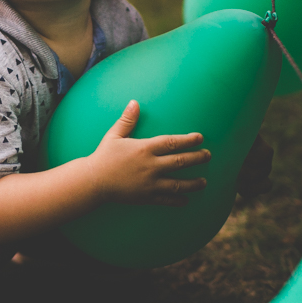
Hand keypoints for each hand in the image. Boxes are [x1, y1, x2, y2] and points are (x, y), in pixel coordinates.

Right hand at [88, 100, 210, 205]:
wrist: (93, 181)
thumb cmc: (104, 156)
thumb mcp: (114, 135)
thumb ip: (127, 120)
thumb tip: (135, 102)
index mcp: (144, 148)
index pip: (171, 142)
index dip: (188, 140)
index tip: (200, 138)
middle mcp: (150, 166)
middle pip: (180, 161)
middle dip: (197, 158)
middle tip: (208, 156)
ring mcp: (149, 183)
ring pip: (178, 183)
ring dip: (194, 183)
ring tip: (204, 181)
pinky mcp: (146, 197)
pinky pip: (167, 200)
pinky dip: (178, 200)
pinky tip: (187, 200)